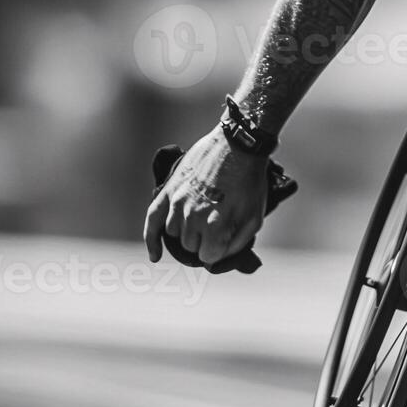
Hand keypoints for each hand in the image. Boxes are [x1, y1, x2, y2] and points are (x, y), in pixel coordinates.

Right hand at [143, 129, 270, 270]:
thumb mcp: (255, 217)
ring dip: (187, 230)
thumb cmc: (250, 182)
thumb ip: (237, 244)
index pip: (208, 256)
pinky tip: (156, 256)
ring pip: (174, 233)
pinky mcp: (170, 190)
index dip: (217, 249)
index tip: (223, 240)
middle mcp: (193, 215)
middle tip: (216, 223)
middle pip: (190, 245)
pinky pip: (152, 219)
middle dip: (203, 239)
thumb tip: (216, 260)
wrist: (238, 146)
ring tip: (202, 215)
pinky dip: (151, 239)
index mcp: (215, 224)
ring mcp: (178, 202)